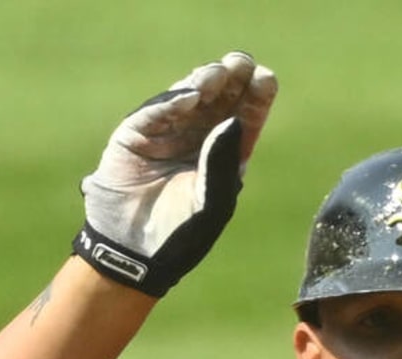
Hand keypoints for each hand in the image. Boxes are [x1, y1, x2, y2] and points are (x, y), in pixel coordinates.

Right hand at [73, 51, 277, 296]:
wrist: (135, 254)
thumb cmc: (181, 234)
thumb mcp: (212, 201)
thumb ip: (223, 163)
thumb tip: (234, 120)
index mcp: (223, 155)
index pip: (244, 119)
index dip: (256, 98)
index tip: (267, 78)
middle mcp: (196, 139)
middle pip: (218, 100)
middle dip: (231, 80)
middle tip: (242, 62)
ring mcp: (165, 134)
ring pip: (187, 99)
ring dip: (204, 83)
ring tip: (219, 74)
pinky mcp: (134, 135)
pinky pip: (155, 113)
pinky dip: (172, 103)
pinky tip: (192, 96)